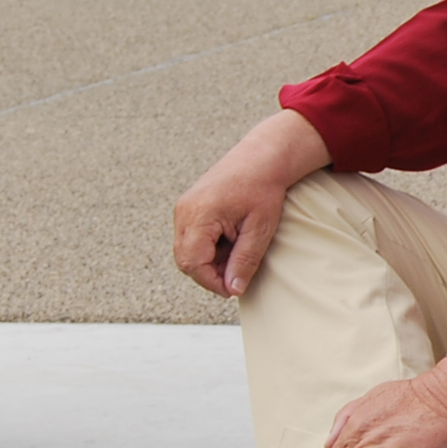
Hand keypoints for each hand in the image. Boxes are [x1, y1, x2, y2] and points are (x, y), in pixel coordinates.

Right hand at [172, 109, 329, 297]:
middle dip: (210, 273)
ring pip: (187, 251)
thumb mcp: (260, 229)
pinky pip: (191, 239)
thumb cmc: (263, 189)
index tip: (234, 289)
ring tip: (238, 249)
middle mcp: (184, 211)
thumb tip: (233, 290)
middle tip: (238, 272)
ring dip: (210, 260)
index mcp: (200, 215)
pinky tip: (231, 239)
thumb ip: (244, 261)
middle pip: (186, 260)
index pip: (192, 263)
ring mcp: (183, 209)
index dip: (212, 282)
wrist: (261, 157)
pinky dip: (209, 247)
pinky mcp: (188, 208)